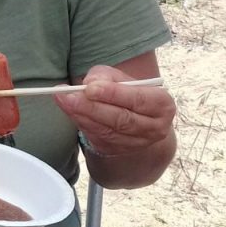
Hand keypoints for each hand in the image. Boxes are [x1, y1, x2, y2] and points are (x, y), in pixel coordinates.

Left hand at [54, 66, 175, 156]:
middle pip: (121, 119)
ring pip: (107, 131)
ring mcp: (137, 143)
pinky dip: (82, 124)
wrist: (136, 117)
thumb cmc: (128, 92)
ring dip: (82, 116)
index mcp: (162, 104)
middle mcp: (154, 128)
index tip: (89, 88)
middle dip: (92, 107)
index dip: (113, 94)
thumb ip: (106, 76)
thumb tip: (89, 83)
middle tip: (68, 96)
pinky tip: (69, 111)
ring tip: (64, 100)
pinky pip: (98, 138)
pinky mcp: (119, 150)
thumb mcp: (121, 77)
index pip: (138, 99)